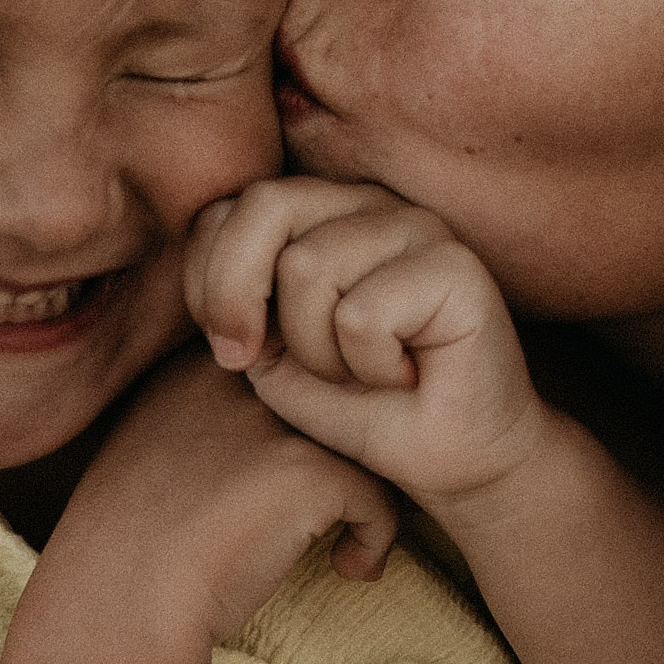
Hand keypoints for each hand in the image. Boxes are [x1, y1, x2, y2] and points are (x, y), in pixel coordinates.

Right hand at [60, 345, 396, 645]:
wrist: (117, 605)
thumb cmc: (126, 553)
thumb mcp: (147, 461)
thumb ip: (202, 430)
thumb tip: (264, 450)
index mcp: (194, 369)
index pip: (286, 376)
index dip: (305, 433)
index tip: (297, 487)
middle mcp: (238, 378)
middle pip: (328, 403)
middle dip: (339, 459)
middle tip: (336, 512)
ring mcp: (277, 420)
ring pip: (362, 445)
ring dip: (363, 497)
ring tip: (347, 543)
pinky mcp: (309, 470)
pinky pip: (380, 498)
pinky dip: (376, 539)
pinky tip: (348, 570)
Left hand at [184, 180, 554, 524]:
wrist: (449, 459)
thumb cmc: (363, 407)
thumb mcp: (272, 354)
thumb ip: (235, 300)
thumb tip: (210, 274)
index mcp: (322, 213)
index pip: (231, 205)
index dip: (207, 280)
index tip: (231, 350)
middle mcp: (369, 204)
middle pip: (265, 206)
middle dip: (238, 296)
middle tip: (257, 361)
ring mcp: (416, 226)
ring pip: (309, 266)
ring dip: (319, 352)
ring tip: (363, 372)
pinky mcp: (456, 264)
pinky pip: (361, 314)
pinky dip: (370, 366)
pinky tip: (406, 375)